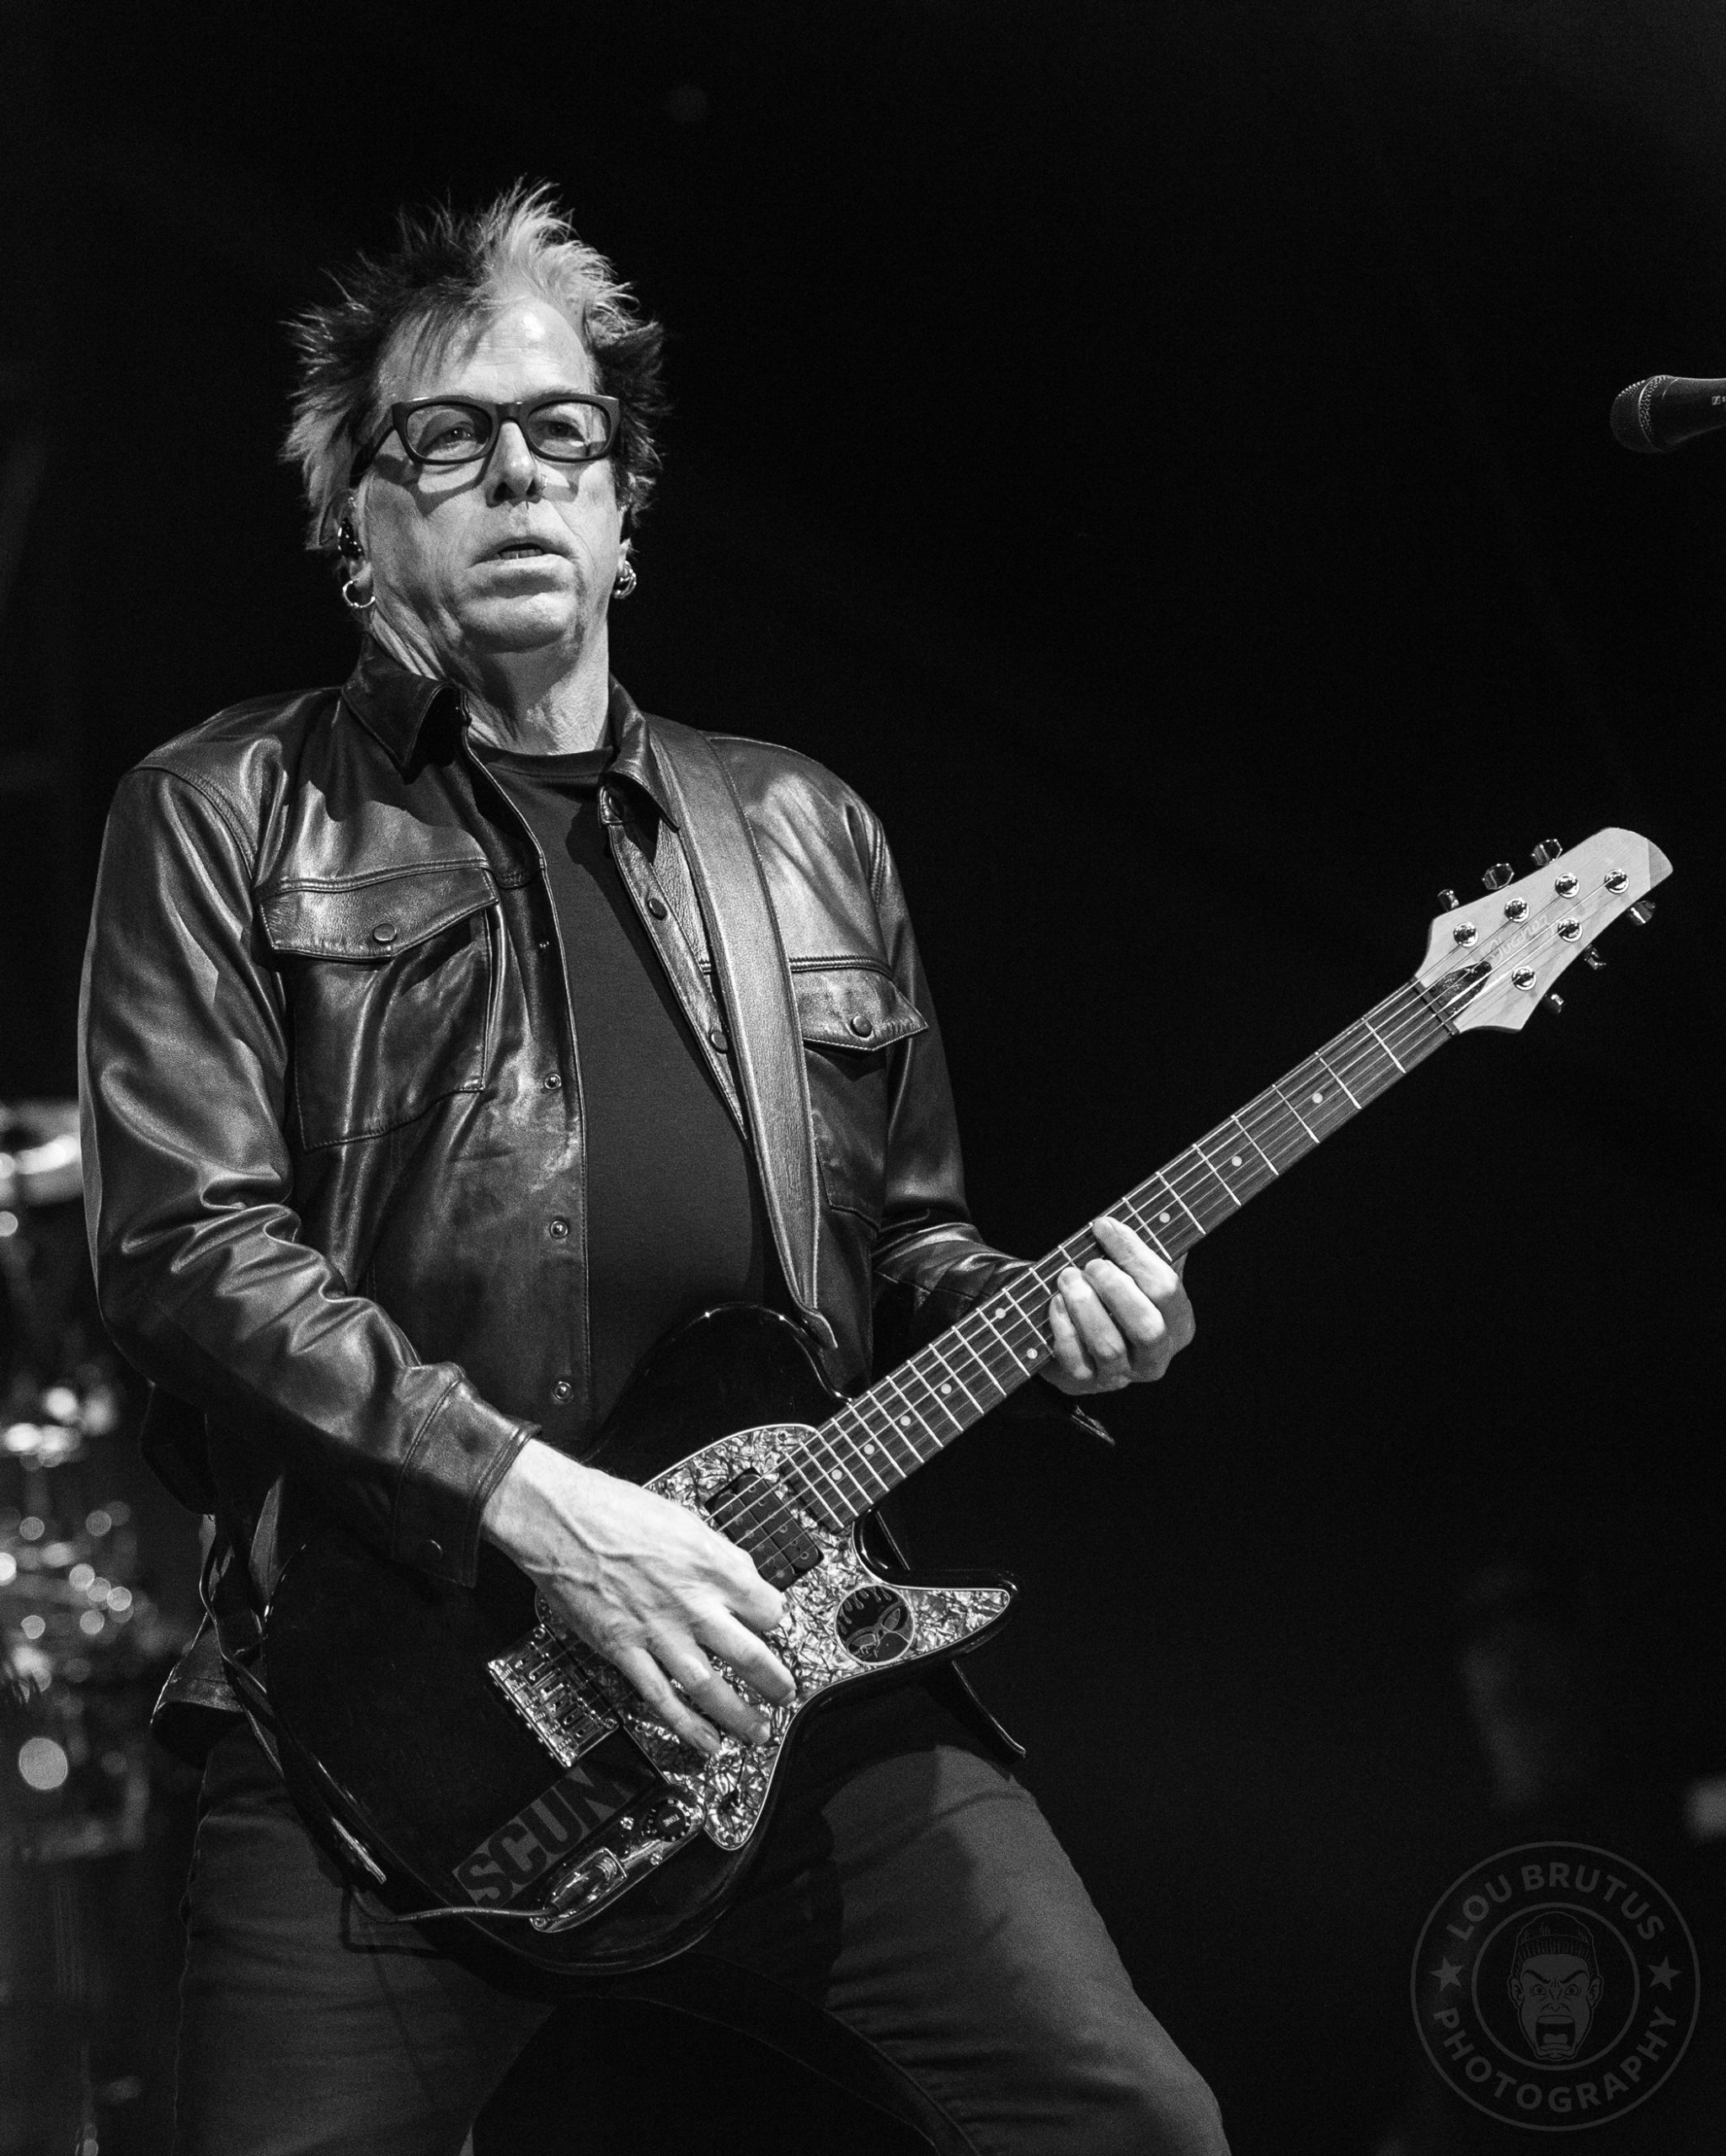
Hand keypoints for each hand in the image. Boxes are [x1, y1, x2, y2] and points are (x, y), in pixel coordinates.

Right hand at [481, 1439, 793, 1755]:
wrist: (558, 1518)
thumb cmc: (614, 1509)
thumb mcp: (683, 1519)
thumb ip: (717, 1554)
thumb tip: (742, 1574)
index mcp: (710, 1565)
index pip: (766, 1606)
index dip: (776, 1621)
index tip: (777, 1631)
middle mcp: (689, 1603)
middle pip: (748, 1653)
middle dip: (774, 1681)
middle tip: (787, 1695)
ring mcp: (657, 1631)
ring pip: (709, 1686)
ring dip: (739, 1714)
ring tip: (758, 1731)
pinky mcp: (623, 1650)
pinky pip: (660, 1697)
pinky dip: (687, 1725)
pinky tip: (706, 1742)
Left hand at [1043, 1215, 1195, 1393]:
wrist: (1076, 1337)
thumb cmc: (1111, 1295)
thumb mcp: (1135, 1272)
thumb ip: (1145, 1250)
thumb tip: (1158, 1210)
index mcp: (1178, 1323)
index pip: (1166, 1288)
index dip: (1133, 1253)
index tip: (1103, 1225)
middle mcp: (1155, 1356)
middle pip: (1147, 1326)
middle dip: (1115, 1289)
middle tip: (1091, 1264)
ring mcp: (1121, 1374)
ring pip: (1109, 1346)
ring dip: (1085, 1305)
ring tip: (1067, 1277)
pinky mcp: (1085, 1383)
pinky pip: (1075, 1359)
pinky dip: (1063, 1326)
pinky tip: (1056, 1302)